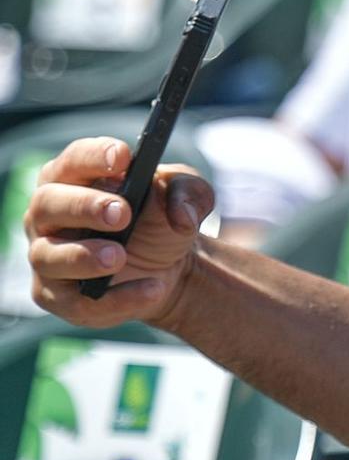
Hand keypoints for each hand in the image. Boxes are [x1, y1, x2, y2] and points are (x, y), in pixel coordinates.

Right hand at [24, 138, 212, 327]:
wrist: (172, 268)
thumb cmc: (163, 220)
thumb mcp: (189, 197)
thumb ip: (189, 193)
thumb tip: (181, 215)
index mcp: (73, 179)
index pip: (72, 161)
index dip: (92, 157)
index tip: (123, 157)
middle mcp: (49, 216)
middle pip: (48, 204)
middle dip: (83, 206)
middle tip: (122, 213)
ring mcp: (49, 257)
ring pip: (47, 256)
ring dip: (83, 256)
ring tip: (121, 256)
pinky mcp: (59, 297)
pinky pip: (76, 302)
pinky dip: (117, 298)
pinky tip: (152, 289)